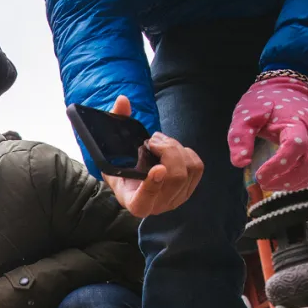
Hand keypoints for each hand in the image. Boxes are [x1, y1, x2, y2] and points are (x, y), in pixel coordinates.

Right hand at [103, 96, 203, 217]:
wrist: (133, 182)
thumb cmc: (120, 169)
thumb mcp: (110, 153)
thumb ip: (116, 126)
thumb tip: (122, 101)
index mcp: (134, 204)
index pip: (145, 200)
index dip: (153, 185)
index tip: (158, 168)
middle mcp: (157, 207)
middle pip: (175, 177)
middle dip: (168, 151)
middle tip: (153, 140)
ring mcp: (176, 200)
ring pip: (189, 170)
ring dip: (176, 148)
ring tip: (160, 142)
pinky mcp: (189, 190)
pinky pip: (197, 167)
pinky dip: (186, 152)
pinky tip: (171, 148)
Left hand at [228, 75, 307, 191]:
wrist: (287, 90)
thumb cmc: (264, 103)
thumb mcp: (245, 115)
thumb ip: (240, 137)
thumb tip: (240, 162)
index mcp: (296, 121)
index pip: (295, 147)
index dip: (278, 166)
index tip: (258, 176)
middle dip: (289, 179)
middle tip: (265, 184)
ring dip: (294, 183)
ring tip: (271, 183)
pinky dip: (302, 180)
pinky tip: (283, 181)